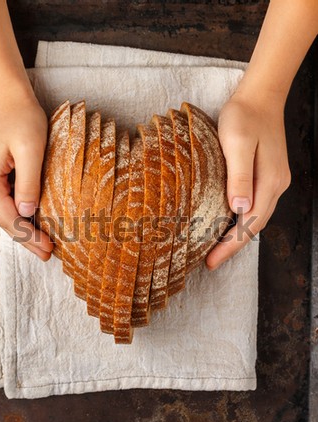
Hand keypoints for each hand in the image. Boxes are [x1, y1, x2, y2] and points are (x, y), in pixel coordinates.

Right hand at [0, 86, 52, 260]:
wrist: (8, 94)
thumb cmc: (21, 116)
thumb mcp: (30, 149)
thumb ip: (29, 182)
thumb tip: (27, 213)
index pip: (9, 217)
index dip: (29, 236)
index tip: (49, 249)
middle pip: (3, 218)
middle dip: (26, 238)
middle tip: (47, 254)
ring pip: (3, 211)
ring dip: (23, 228)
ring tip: (43, 243)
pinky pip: (4, 199)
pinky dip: (19, 213)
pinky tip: (33, 221)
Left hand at [206, 92, 290, 269]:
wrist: (260, 97)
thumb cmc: (244, 117)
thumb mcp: (237, 143)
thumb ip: (239, 176)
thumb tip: (239, 209)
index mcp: (269, 182)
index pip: (250, 224)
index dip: (231, 245)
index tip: (212, 261)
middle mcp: (275, 186)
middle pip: (255, 225)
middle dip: (232, 246)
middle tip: (210, 262)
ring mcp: (273, 181)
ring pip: (255, 217)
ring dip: (237, 235)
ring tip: (215, 249)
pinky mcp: (266, 175)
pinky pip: (254, 205)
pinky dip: (240, 220)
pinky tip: (227, 222)